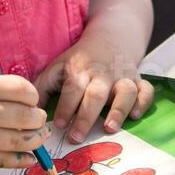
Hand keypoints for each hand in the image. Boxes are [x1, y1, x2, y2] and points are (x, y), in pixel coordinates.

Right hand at [0, 75, 50, 167]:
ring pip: (20, 141)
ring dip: (36, 139)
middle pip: (25, 117)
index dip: (32, 96)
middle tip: (38, 120)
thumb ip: (1, 95)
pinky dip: (23, 159)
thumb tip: (34, 110)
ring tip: (38, 136)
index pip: (21, 88)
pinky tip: (29, 156)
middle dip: (38, 119)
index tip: (32, 100)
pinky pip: (6, 160)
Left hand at [37, 36, 153, 143]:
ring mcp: (122, 76)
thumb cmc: (80, 59)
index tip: (57, 124)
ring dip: (118, 110)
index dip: (65, 106)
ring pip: (124, 91)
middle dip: (86, 116)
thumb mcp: (58, 66)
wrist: (111, 37)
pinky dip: (143, 102)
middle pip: (96, 94)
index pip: (72, 88)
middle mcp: (102, 74)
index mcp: (79, 70)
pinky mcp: (138, 80)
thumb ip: (43, 86)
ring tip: (109, 128)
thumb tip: (29, 109)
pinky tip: (135, 115)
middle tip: (76, 137)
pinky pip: (145, 90)